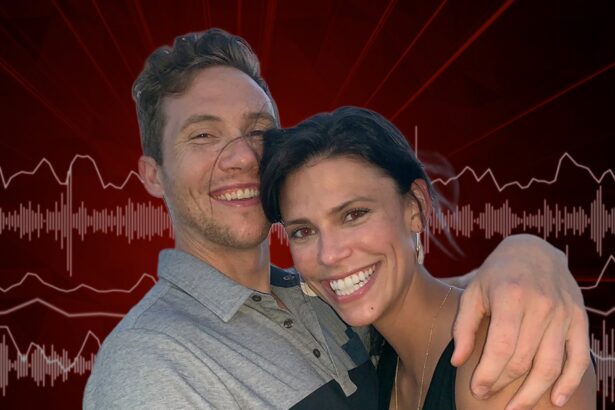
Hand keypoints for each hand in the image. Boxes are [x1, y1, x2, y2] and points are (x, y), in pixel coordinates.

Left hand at [451, 234, 589, 408]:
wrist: (534, 250)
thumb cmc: (496, 274)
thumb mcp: (472, 292)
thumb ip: (463, 327)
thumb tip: (457, 362)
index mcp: (511, 296)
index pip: (502, 347)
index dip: (488, 374)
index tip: (477, 390)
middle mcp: (541, 305)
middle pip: (524, 360)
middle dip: (504, 385)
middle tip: (488, 397)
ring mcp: (564, 313)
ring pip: (551, 365)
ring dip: (533, 393)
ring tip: (515, 408)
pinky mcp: (579, 320)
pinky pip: (579, 359)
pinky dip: (568, 383)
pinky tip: (554, 400)